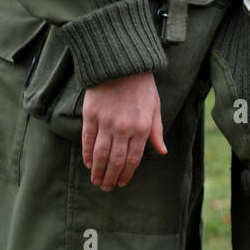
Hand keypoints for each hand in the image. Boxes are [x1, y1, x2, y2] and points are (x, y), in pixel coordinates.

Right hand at [81, 72, 164, 190]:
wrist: (121, 62)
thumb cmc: (141, 84)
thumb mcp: (155, 107)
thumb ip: (156, 131)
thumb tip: (162, 151)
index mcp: (142, 128)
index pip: (133, 159)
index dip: (127, 174)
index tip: (122, 183)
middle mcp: (123, 128)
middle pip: (116, 160)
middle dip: (111, 177)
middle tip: (106, 187)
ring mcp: (106, 122)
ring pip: (100, 154)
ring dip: (98, 171)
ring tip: (96, 181)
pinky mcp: (91, 115)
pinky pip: (87, 140)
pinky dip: (87, 154)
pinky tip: (88, 163)